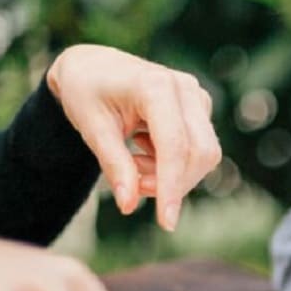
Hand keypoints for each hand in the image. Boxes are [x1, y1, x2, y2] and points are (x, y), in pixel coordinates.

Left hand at [47, 44, 221, 231]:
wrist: (94, 67)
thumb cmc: (87, 92)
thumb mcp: (91, 128)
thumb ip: (114, 165)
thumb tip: (129, 205)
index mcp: (155, 86)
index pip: (175, 145)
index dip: (172, 186)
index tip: (167, 223)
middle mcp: (185, 88)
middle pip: (198, 153)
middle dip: (171, 183)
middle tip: (134, 185)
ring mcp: (197, 97)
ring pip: (204, 155)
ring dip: (172, 175)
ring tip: (134, 163)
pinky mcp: (200, 109)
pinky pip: (200, 151)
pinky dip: (174, 165)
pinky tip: (145, 152)